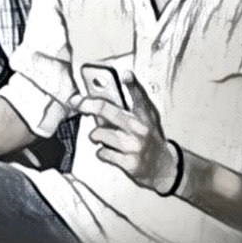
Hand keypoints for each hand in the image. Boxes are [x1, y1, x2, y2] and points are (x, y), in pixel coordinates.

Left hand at [72, 70, 177, 194]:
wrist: (164, 168)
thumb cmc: (150, 140)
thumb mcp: (146, 118)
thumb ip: (131, 103)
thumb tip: (119, 83)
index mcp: (144, 115)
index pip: (138, 95)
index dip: (131, 83)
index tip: (125, 75)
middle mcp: (140, 129)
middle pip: (107, 110)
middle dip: (87, 104)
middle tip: (77, 102)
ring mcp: (134, 146)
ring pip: (99, 133)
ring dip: (96, 135)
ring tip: (103, 137)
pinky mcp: (129, 163)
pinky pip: (102, 153)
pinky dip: (102, 152)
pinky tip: (111, 151)